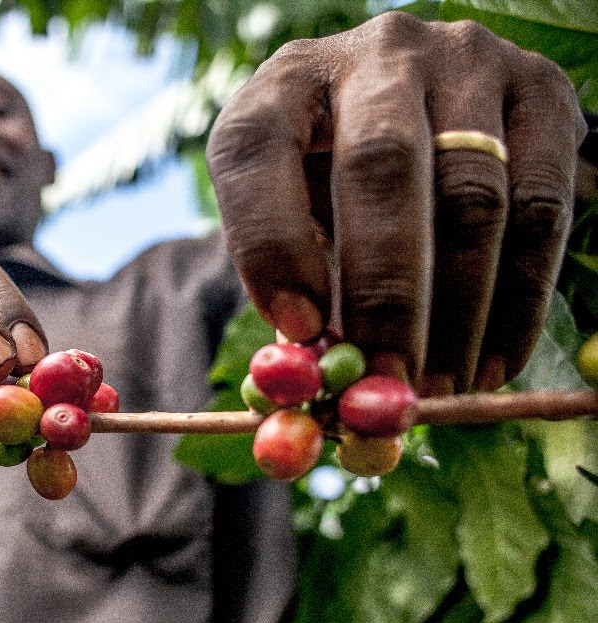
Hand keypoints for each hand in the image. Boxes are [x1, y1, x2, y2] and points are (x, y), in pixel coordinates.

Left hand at [206, 11, 586, 394]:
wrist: (429, 106)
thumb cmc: (334, 178)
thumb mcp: (294, 209)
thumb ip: (293, 281)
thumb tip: (319, 379)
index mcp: (285, 81)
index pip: (256, 146)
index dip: (270, 241)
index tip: (299, 330)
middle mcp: (376, 54)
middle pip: (382, 167)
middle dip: (386, 292)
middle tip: (386, 379)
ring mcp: (467, 60)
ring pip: (474, 195)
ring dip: (459, 312)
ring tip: (438, 388)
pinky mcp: (541, 90)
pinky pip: (544, 207)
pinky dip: (521, 299)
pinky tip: (494, 362)